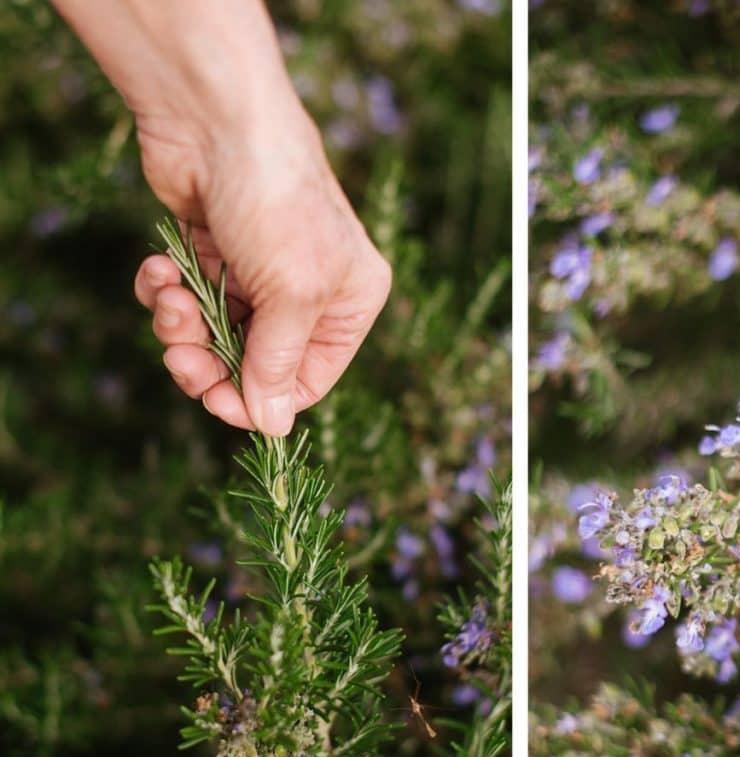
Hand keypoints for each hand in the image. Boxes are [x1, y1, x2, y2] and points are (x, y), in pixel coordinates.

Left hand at [133, 107, 390, 435]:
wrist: (216, 117)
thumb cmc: (278, 204)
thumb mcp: (294, 295)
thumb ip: (279, 364)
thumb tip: (271, 426)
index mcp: (349, 305)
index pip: (307, 380)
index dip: (261, 400)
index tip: (218, 402)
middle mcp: (308, 293)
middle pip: (254, 363)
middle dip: (211, 364)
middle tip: (181, 360)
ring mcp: (258, 272)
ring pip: (214, 334)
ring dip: (183, 328)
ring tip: (171, 301)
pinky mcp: (213, 251)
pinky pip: (186, 298)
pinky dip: (166, 292)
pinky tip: (160, 272)